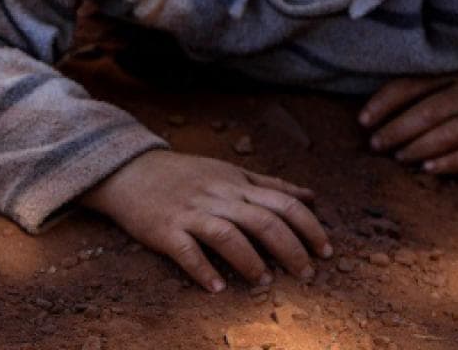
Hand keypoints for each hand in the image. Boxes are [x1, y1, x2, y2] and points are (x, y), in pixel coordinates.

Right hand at [82, 149, 330, 292]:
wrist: (130, 170)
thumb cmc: (186, 174)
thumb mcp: (231, 171)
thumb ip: (271, 184)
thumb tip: (311, 197)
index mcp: (238, 183)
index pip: (284, 202)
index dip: (309, 226)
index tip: (327, 250)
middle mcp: (219, 196)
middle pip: (263, 219)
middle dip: (290, 248)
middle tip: (307, 273)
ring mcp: (191, 212)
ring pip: (227, 233)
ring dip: (250, 259)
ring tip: (266, 281)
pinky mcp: (164, 229)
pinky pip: (186, 250)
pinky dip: (203, 269)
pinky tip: (217, 288)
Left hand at [359, 74, 457, 174]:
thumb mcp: (444, 86)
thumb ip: (413, 95)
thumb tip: (367, 118)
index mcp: (456, 73)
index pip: (412, 86)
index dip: (384, 103)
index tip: (363, 121)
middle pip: (427, 112)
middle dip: (396, 130)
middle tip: (377, 145)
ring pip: (446, 135)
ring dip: (416, 149)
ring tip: (398, 157)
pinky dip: (446, 164)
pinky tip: (427, 168)